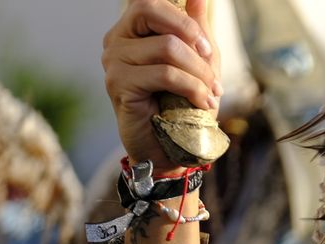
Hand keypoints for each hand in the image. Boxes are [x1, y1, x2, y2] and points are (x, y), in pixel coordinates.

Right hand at [101, 0, 220, 171]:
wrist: (169, 148)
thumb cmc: (182, 104)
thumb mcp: (198, 63)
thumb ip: (196, 29)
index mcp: (132, 31)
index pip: (150, 3)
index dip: (183, 19)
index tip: (207, 47)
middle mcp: (116, 41)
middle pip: (152, 13)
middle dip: (192, 36)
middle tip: (211, 65)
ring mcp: (114, 62)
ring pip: (167, 48)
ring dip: (200, 72)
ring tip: (211, 94)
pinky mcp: (120, 85)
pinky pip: (166, 74)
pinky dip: (193, 88)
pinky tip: (203, 103)